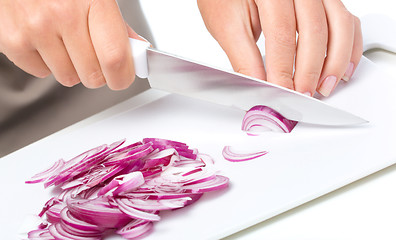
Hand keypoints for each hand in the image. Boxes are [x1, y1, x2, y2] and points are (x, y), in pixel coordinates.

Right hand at [0, 0, 141, 89]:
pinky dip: (45, 63)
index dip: (122, 76)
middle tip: (91, 53)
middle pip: (93, 76)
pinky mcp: (13, 41)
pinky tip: (45, 41)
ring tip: (64, 41)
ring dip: (71, 67)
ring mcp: (36, 28)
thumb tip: (137, 51)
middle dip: (97, 72)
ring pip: (68, 78)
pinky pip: (42, 73)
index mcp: (93, 1)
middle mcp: (63, 14)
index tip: (123, 77)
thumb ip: (118, 26)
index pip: (115, 58)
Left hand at [198, 0, 362, 96]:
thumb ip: (244, 58)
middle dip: (309, 70)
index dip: (283, 68)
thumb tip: (259, 87)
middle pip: (314, 30)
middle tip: (301, 94)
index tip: (281, 92)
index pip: (281, 33)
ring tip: (323, 87)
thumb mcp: (227, 26)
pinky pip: (348, 21)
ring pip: (339, 25)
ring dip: (335, 61)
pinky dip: (349, 47)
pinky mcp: (325, 1)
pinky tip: (342, 69)